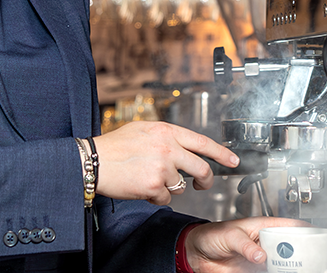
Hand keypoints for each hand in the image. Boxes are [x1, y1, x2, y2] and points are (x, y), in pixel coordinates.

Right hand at [93, 121, 239, 204]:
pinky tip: (142, 187)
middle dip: (205, 180)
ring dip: (169, 187)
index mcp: (167, 131)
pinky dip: (156, 196)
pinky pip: (165, 197)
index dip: (222, 153)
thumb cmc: (114, 146)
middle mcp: (168, 147)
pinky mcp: (154, 185)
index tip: (233, 160)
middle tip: (202, 184)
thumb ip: (165, 137)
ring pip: (181, 185)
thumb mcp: (143, 130)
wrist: (93, 160)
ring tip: (150, 179)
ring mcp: (162, 167)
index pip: (202, 142)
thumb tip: (182, 147)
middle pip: (201, 168)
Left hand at [184, 217, 311, 272]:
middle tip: (311, 258)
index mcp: (262, 227)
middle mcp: (265, 243)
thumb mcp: (229, 235)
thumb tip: (260, 255)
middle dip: (302, 252)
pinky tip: (284, 272)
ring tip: (300, 268)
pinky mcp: (254, 272)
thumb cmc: (211, 235)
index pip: (288, 225)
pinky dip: (279, 272)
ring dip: (291, 267)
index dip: (305, 228)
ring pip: (283, 263)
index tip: (318, 234)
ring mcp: (261, 259)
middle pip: (290, 247)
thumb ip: (245, 245)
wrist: (196, 254)